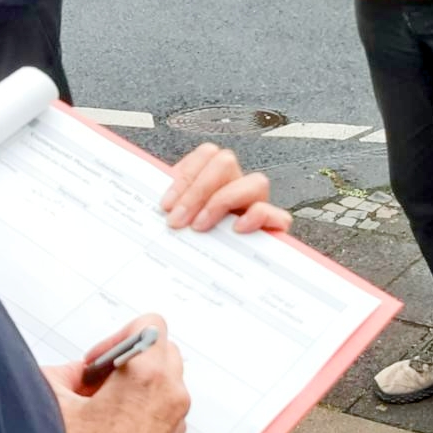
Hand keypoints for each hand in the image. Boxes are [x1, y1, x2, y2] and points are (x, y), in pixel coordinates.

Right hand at [43, 315, 188, 432]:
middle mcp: (171, 393)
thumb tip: (74, 375)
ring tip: (101, 413)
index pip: (149, 325)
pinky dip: (143, 411)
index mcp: (146, 375)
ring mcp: (177, 420)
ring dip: (135, 387)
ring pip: (163, 383)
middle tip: (96, 385)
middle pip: (159, 352)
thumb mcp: (54, 406)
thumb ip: (62, 374)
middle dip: (128, 361)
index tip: (96, 364)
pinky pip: (164, 411)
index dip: (117, 338)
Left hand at [161, 143, 291, 233]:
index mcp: (214, 179)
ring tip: (201, 226)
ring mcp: (257, 204)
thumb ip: (168, 210)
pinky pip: (278, 215)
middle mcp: (237, 186)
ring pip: (256, 182)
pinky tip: (237, 229)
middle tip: (179, 219)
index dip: (185, 176)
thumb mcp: (177, 221)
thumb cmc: (192, 242)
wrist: (215, 278)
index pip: (207, 154)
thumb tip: (155, 209)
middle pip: (226, 162)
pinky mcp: (273, 228)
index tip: (167, 205)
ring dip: (223, 201)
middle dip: (198, 190)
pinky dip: (258, 217)